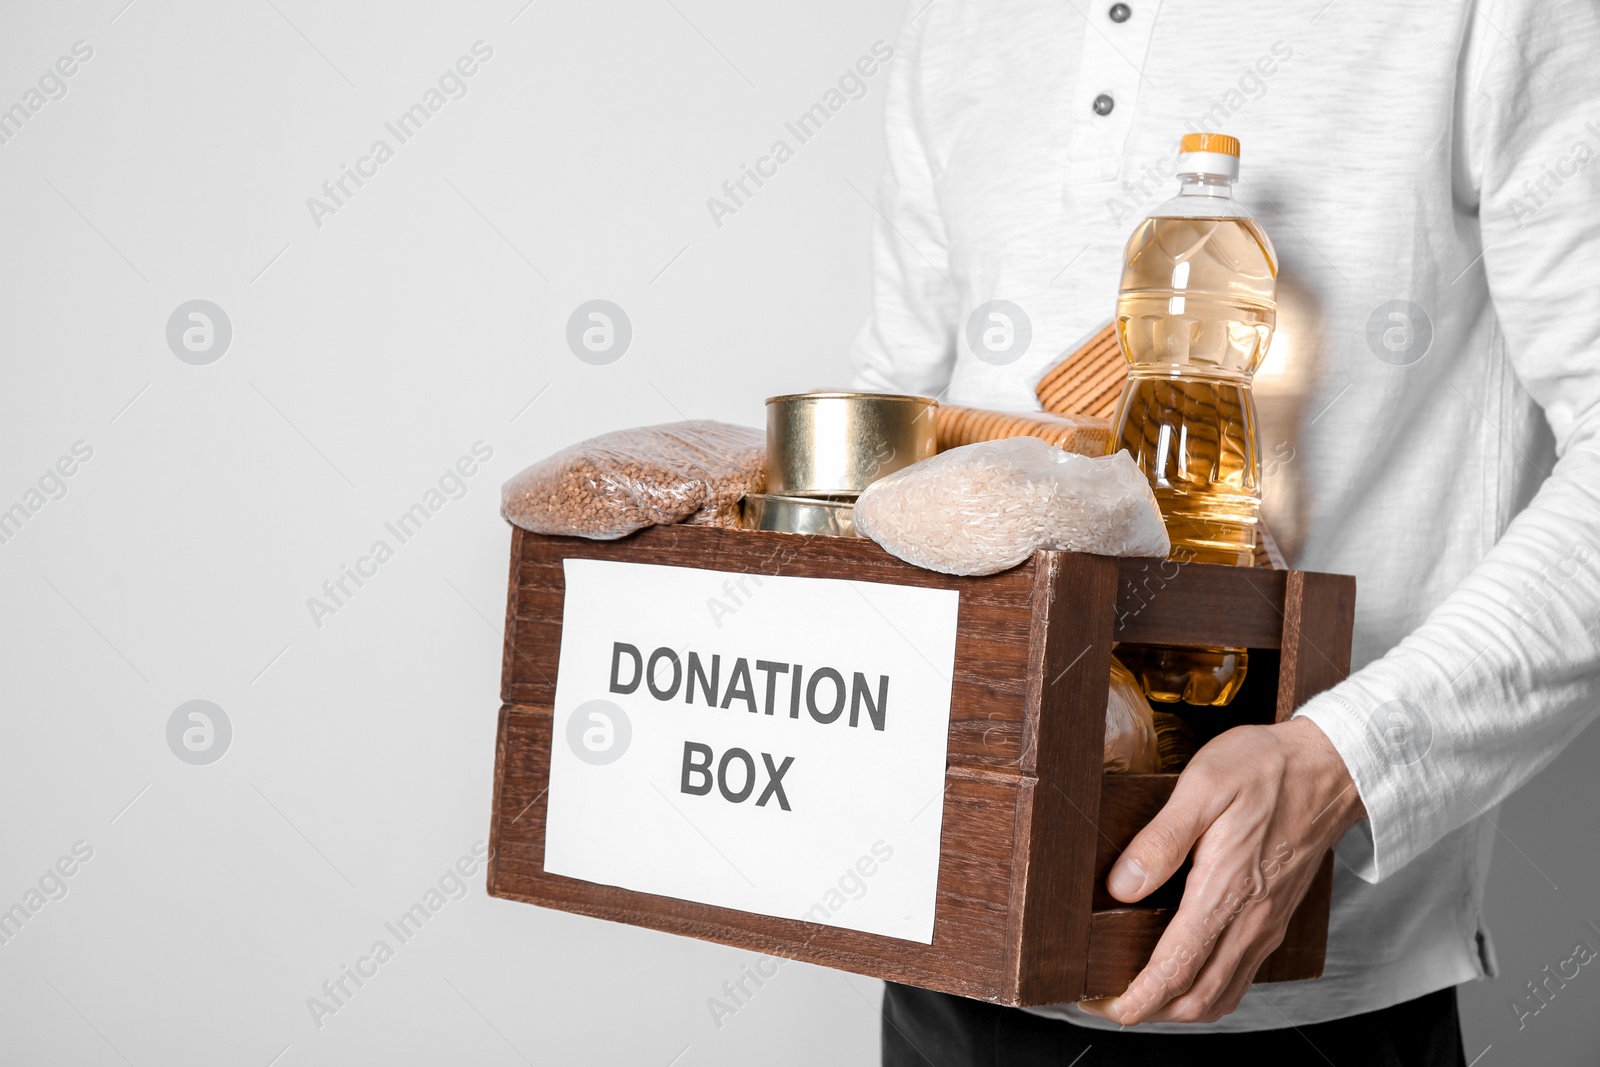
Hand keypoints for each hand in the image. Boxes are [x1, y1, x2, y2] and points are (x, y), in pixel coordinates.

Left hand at [1078, 716, 1363, 1024]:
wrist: (1329, 768)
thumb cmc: (1266, 770)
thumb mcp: (1202, 787)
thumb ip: (1161, 840)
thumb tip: (1122, 886)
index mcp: (1226, 891)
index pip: (1176, 970)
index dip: (1135, 999)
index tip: (1100, 1005)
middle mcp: (1251, 920)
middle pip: (1197, 998)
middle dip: (1150, 1011)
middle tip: (1108, 1001)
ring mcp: (1266, 924)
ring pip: (1221, 994)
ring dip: (1178, 1007)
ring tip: (1138, 994)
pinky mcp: (1274, 918)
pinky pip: (1239, 976)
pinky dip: (1206, 990)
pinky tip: (1184, 974)